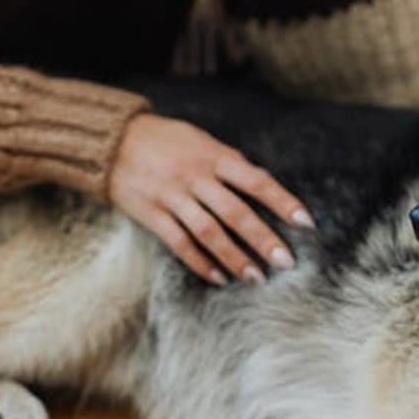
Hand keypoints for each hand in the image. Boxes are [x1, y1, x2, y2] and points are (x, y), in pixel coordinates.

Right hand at [107, 114, 313, 284]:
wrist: (112, 140)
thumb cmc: (165, 140)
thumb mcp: (201, 140)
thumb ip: (228, 163)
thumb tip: (262, 184)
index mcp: (213, 156)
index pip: (256, 181)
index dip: (283, 202)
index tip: (305, 223)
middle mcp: (195, 177)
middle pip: (235, 213)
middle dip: (263, 239)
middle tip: (285, 263)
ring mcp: (172, 196)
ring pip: (209, 233)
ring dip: (235, 258)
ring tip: (256, 278)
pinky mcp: (152, 214)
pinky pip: (180, 243)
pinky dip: (200, 263)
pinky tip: (219, 277)